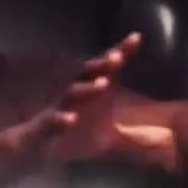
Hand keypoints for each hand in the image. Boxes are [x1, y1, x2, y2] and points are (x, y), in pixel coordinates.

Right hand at [14, 32, 143, 165]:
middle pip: (88, 74)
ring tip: (103, 84)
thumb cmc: (70, 136)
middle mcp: (72, 95)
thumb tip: (156, 128)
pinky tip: (71, 119)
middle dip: (103, 65)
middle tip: (119, 57)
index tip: (137, 38)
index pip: (105, 69)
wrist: (31, 150)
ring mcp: (57, 110)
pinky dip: (60, 120)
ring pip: (72, 95)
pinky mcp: (43, 129)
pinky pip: (51, 123)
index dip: (120, 53)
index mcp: (87, 92)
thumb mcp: (103, 132)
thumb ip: (126, 127)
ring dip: (87, 89)